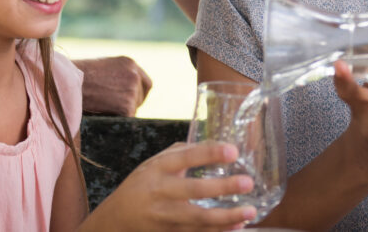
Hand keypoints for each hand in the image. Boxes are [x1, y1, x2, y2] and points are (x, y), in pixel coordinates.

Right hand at [75, 56, 152, 115]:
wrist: (67, 84)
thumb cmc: (77, 76)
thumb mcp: (103, 67)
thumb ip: (118, 75)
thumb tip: (124, 92)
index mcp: (130, 63)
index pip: (145, 82)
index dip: (138, 93)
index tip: (130, 101)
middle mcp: (134, 75)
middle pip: (140, 97)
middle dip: (129, 104)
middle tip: (112, 108)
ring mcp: (132, 91)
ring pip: (133, 109)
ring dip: (121, 112)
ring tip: (102, 108)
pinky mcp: (127, 106)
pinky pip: (127, 119)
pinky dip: (116, 120)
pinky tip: (102, 114)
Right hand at [82, 142, 255, 231]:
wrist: (117, 218)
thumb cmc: (143, 184)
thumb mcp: (156, 162)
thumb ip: (183, 153)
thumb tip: (216, 144)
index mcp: (159, 167)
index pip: (186, 157)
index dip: (209, 153)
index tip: (233, 151)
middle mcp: (160, 191)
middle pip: (193, 190)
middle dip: (222, 187)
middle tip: (247, 183)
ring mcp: (164, 216)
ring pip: (198, 219)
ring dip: (226, 217)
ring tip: (249, 211)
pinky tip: (237, 227)